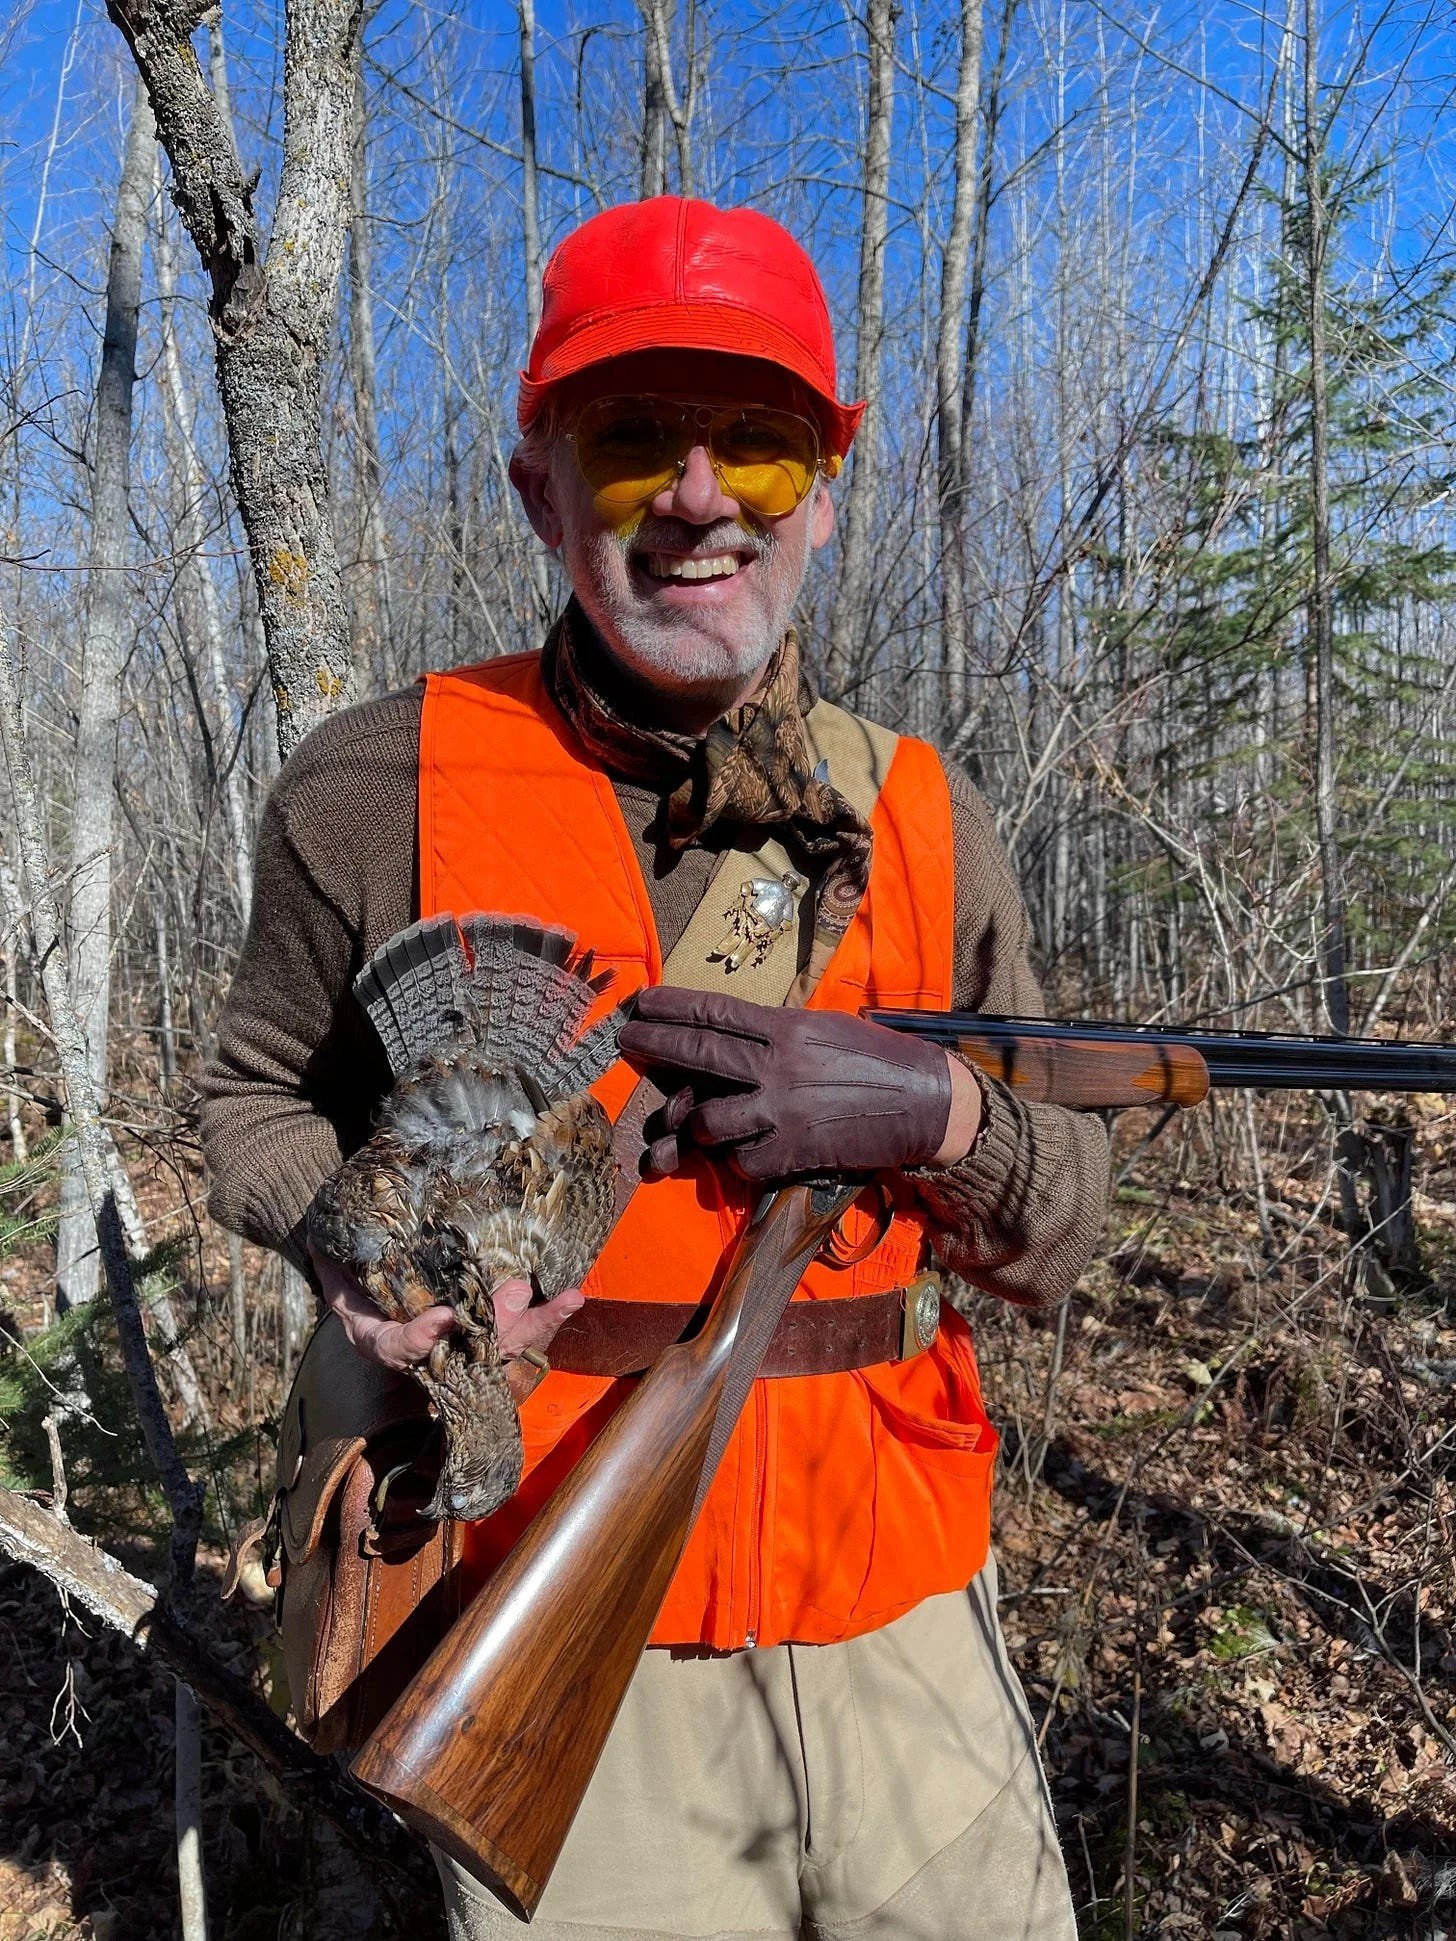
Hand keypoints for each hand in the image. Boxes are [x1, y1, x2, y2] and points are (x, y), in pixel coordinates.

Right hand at [311, 1250, 583, 1392]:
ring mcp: (462, 1340)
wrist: (370, 1272)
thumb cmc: (349, 1270)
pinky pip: (518, 1326)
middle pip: (465, 1352)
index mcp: (384, 1339)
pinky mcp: (487, 1323)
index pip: (399, 1348)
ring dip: (535, 1322)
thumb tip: (323, 1242)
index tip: (440, 1318)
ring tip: (567, 1299)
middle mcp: (428, 1349)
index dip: (419, 1338)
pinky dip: (544, 1313)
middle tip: (515, 1302)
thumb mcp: (334, 1270)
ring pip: (501, 1342)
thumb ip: (335, 1262)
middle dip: (496, 1330)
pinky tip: (571, 1296)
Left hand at [618, 988, 974, 1179]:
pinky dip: (738, 1158)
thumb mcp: (825, 1028)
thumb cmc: (876, 1059)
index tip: (642, 1002)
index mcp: (788, 1028)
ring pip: (710, 1119)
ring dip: (696, 1122)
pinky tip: (745, 1152)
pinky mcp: (794, 1152)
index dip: (672, 1006)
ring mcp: (784, 1111)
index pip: (716, 1012)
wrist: (924, 1103)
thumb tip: (732, 1033)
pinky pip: (743, 1160)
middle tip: (627, 1041)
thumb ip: (777, 1032)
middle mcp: (780, 1066)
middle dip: (655, 1046)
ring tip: (693, 1121)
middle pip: (700, 1054)